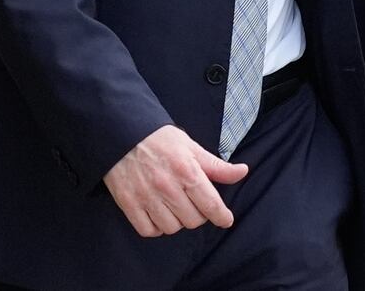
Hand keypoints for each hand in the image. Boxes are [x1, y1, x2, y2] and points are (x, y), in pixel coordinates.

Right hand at [103, 125, 248, 236]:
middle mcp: (167, 187)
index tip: (226, 220)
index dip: (221, 216)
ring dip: (177, 221)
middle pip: (193, 220)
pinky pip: (148, 230)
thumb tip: (242, 171)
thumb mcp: (192, 147)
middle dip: (198, 214)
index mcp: (187, 171)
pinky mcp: (129, 204)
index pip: (210, 204)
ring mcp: (146, 197)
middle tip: (193, 203)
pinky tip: (158, 214)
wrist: (122, 133)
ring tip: (174, 206)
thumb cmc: (160, 140)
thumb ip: (216, 166)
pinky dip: (156, 227)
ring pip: (172, 228)